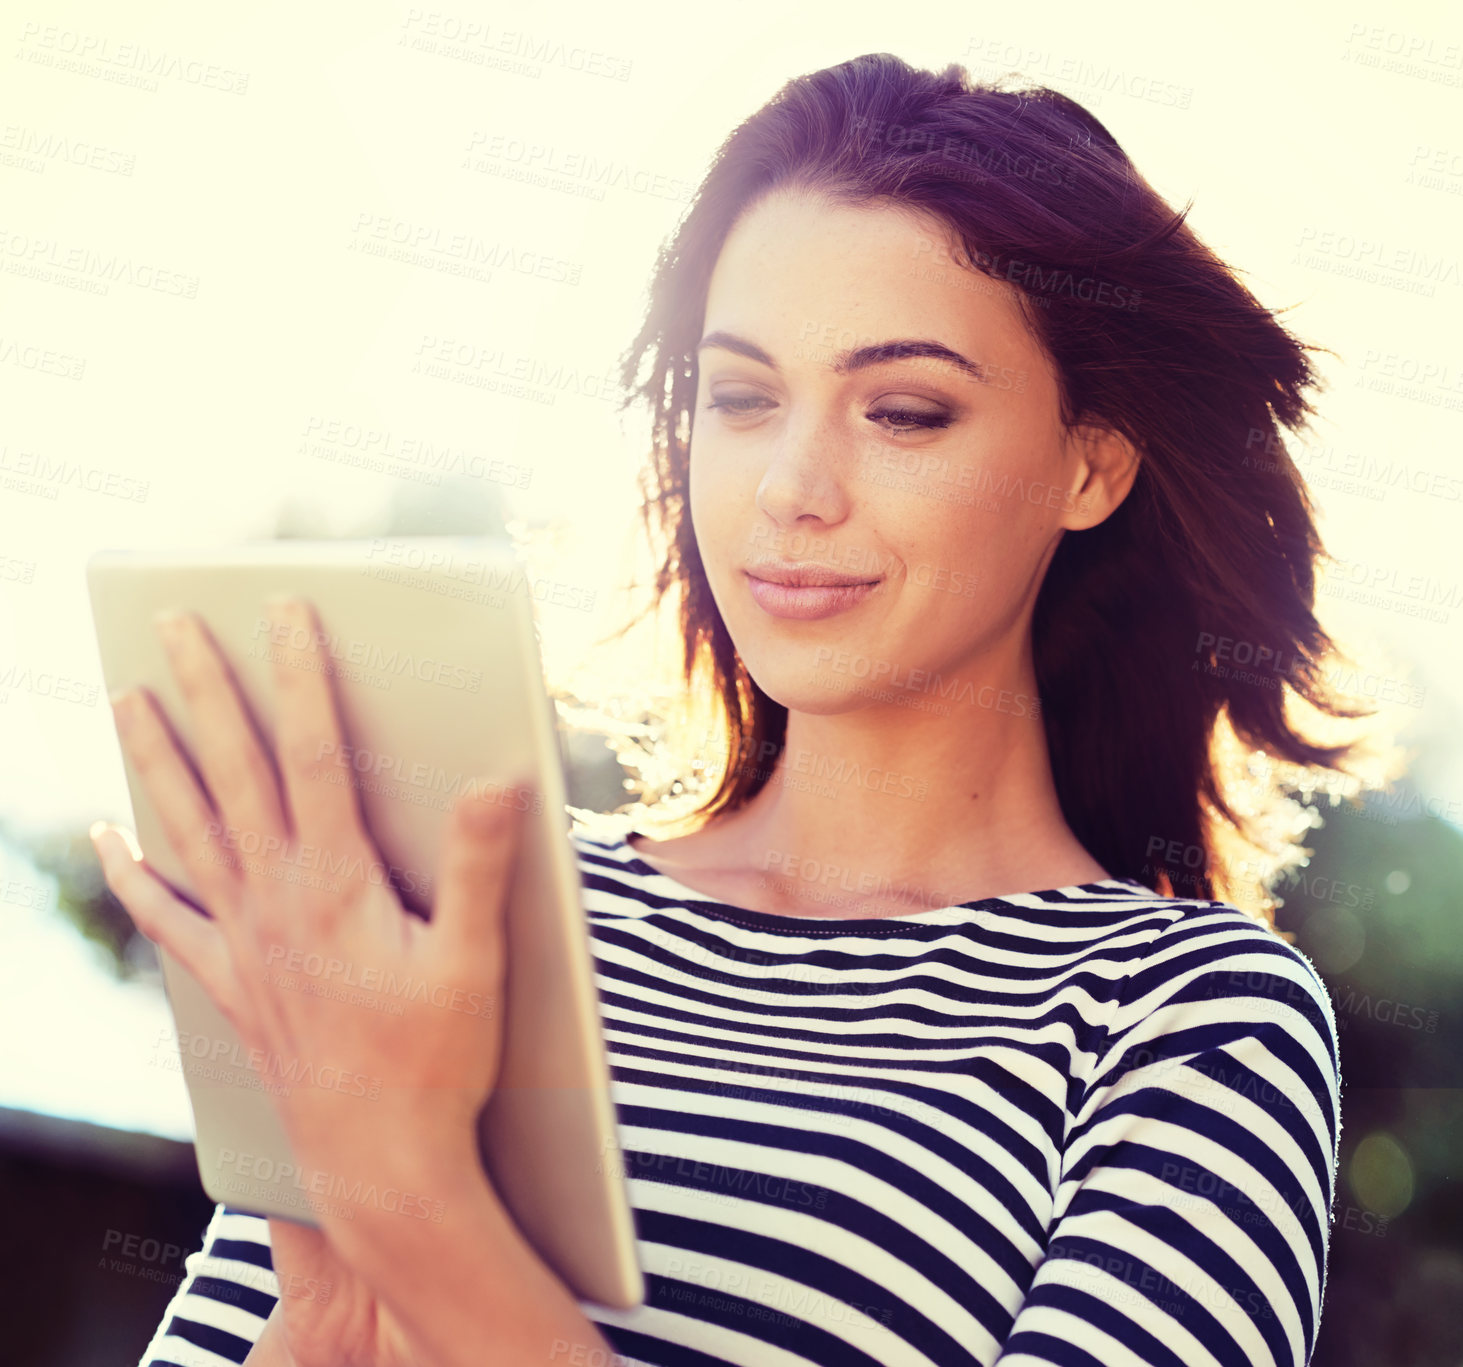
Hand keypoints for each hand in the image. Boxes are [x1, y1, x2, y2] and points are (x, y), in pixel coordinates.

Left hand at [92, 596, 530, 1362]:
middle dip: (205, 690)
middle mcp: (275, 900)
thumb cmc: (437, 1063)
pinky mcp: (231, 982)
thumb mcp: (475, 961)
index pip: (315, 754)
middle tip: (174, 623)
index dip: (301, 676)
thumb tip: (498, 779)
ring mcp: (244, 941)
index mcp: (337, 882)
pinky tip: (110, 838)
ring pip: (187, 827)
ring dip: (156, 758)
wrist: (379, 1162)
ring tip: (129, 698)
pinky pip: (167, 915)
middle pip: (232, 773)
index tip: (288, 612)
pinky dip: (133, 872)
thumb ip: (479, 865)